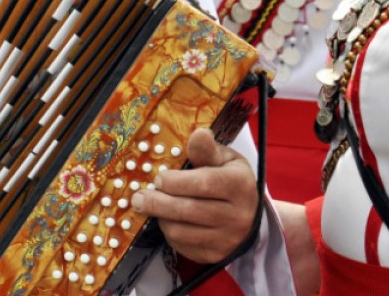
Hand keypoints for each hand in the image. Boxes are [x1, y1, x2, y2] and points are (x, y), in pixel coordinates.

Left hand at [131, 127, 260, 263]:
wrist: (249, 217)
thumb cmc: (229, 180)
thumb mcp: (224, 160)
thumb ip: (206, 150)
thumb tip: (199, 133)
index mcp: (240, 185)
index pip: (204, 184)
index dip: (176, 182)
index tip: (159, 178)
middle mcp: (237, 215)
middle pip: (189, 210)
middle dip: (158, 202)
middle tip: (138, 197)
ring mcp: (227, 239)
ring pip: (182, 231)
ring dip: (161, 217)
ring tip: (153, 205)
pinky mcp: (215, 255)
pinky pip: (183, 246)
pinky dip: (169, 233)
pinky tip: (168, 220)